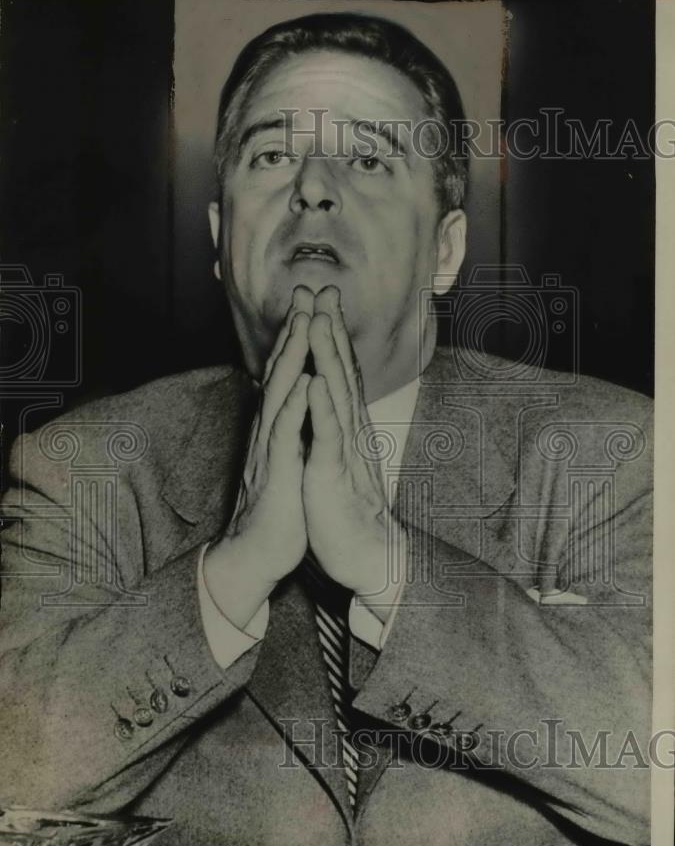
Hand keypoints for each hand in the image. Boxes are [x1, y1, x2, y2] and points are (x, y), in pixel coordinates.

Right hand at [203, 287, 313, 626]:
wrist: (255, 555)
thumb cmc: (277, 508)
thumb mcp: (287, 461)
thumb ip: (290, 431)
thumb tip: (298, 403)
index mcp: (277, 429)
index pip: (288, 375)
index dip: (299, 338)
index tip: (313, 303)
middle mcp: (269, 432)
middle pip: (281, 373)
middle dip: (294, 330)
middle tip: (305, 291)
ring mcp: (269, 451)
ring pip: (280, 395)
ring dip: (292, 358)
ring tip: (304, 321)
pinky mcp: (275, 475)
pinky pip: (284, 437)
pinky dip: (294, 408)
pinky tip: (303, 384)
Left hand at [302, 286, 407, 615]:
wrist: (368, 554)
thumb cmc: (348, 509)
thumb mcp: (338, 460)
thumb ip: (334, 430)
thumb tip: (327, 402)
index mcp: (346, 427)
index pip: (338, 374)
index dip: (330, 336)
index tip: (321, 300)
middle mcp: (349, 430)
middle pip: (339, 371)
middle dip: (329, 328)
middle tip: (322, 288)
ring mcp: (344, 449)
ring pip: (335, 394)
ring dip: (328, 354)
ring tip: (320, 318)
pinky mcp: (334, 472)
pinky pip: (328, 436)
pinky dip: (322, 407)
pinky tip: (316, 381)